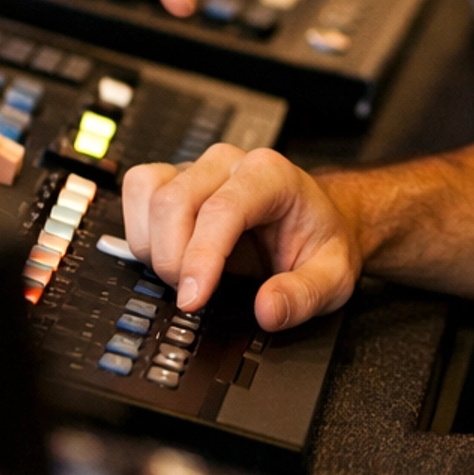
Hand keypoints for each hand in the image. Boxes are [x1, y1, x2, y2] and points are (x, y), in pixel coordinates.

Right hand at [121, 145, 361, 324]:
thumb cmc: (320, 238)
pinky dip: (141, 230)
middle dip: (173, 260)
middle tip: (193, 297)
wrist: (316, 217)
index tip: (193, 300)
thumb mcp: (334, 276)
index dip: (200, 258)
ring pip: (150, 194)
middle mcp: (230, 163)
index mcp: (270, 175)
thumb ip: (304, 296)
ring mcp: (200, 168)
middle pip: (174, 202)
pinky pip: (139, 190)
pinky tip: (168, 255)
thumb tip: (266, 311)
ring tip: (183, 275)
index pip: (221, 210)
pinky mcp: (177, 179)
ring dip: (154, 246)